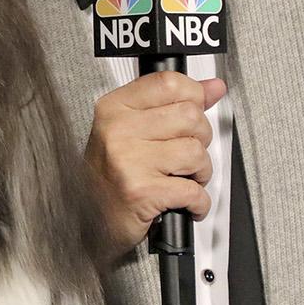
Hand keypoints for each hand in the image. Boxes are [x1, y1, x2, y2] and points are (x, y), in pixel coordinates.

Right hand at [84, 72, 222, 260]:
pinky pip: (193, 191)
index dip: (194, 96)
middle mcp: (118, 130)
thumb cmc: (111, 176)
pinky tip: (184, 202)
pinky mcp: (142, 191)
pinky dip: (198, 202)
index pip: (169, 83)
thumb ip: (174, 104)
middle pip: (190, 116)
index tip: (194, 111)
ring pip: (196, 153)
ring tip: (182, 179)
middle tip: (184, 156)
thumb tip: (213, 87)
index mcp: (115, 108)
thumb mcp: (134, 130)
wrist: (90, 221)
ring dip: (200, 173)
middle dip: (200, 140)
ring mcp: (128, 160)